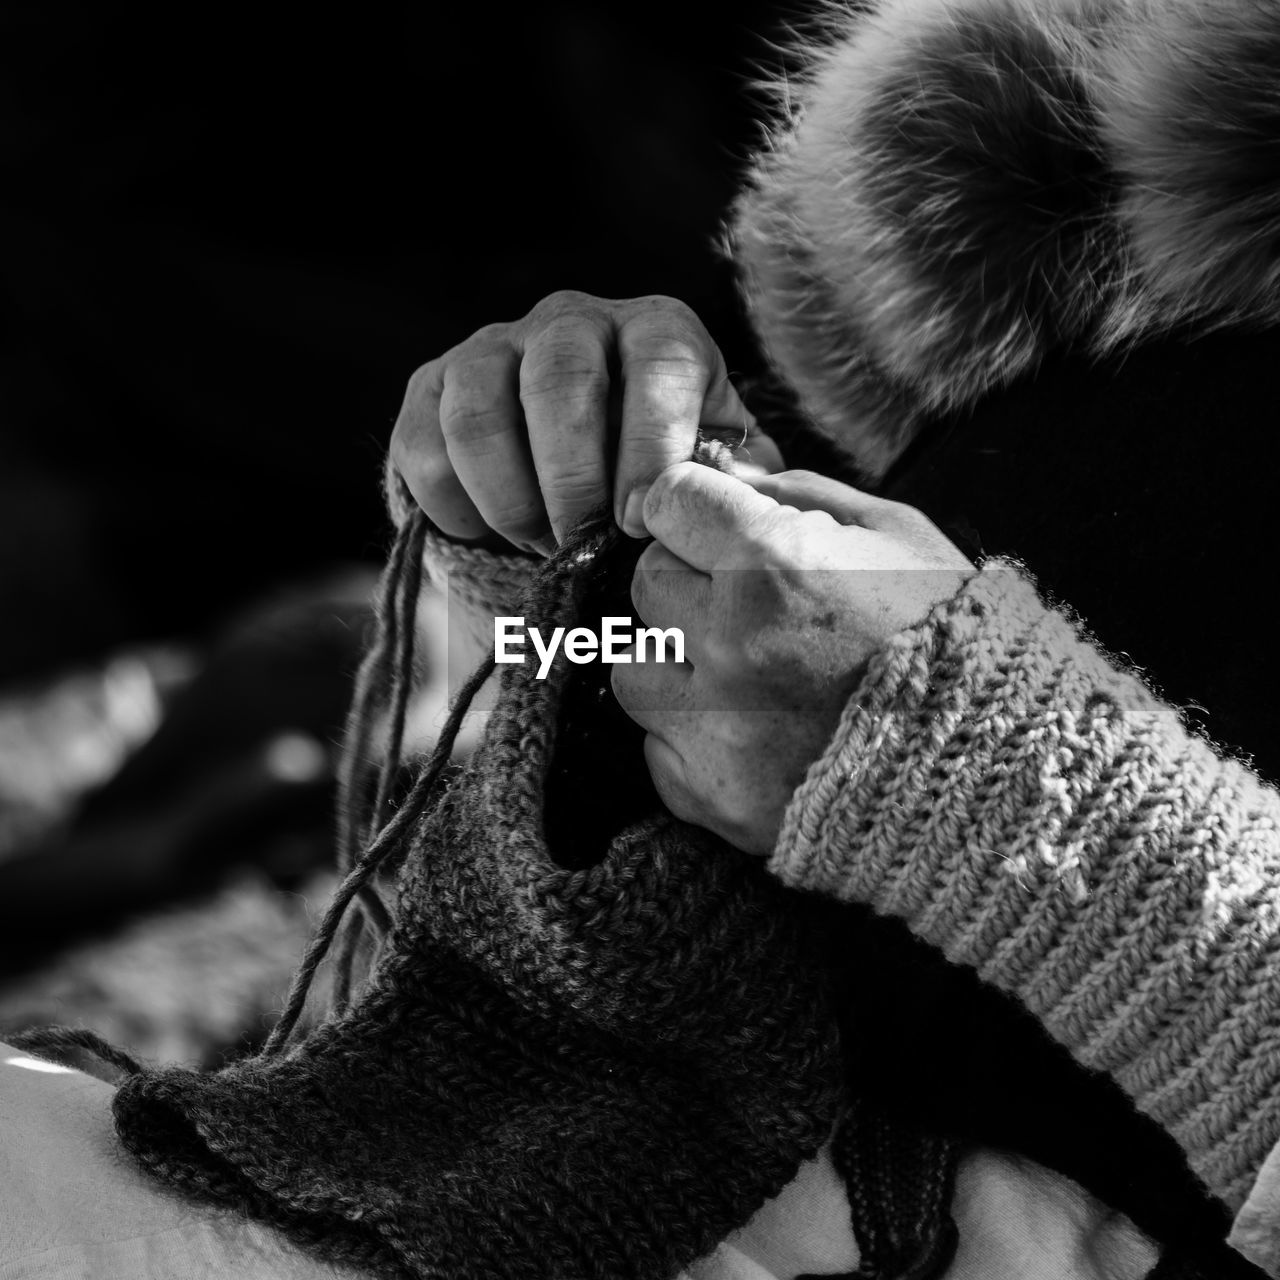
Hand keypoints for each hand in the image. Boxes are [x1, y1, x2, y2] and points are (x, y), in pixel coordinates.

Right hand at [389, 291, 782, 553]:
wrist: (579, 484)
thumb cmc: (661, 480)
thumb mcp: (715, 476)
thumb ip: (733, 486)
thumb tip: (739, 510)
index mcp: (657, 331)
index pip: (658, 363)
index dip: (650, 445)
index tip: (639, 522)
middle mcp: (572, 321)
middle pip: (558, 376)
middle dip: (570, 478)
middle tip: (581, 547)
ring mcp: (492, 349)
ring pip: (478, 411)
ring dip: (510, 499)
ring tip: (542, 549)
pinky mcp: (429, 390)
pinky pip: (425, 447)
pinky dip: (456, 508)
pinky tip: (492, 538)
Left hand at [611, 465, 974, 854]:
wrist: (993, 775)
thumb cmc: (951, 638)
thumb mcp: (895, 535)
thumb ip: (797, 493)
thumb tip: (721, 474)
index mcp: (773, 563)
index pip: (666, 502)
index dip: (693, 509)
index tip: (713, 525)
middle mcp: (729, 644)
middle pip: (646, 584)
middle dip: (688, 584)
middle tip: (748, 607)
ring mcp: (714, 728)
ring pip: (634, 668)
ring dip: (678, 663)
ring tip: (746, 675)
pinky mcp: (709, 796)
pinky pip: (657, 748)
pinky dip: (691, 738)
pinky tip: (752, 734)